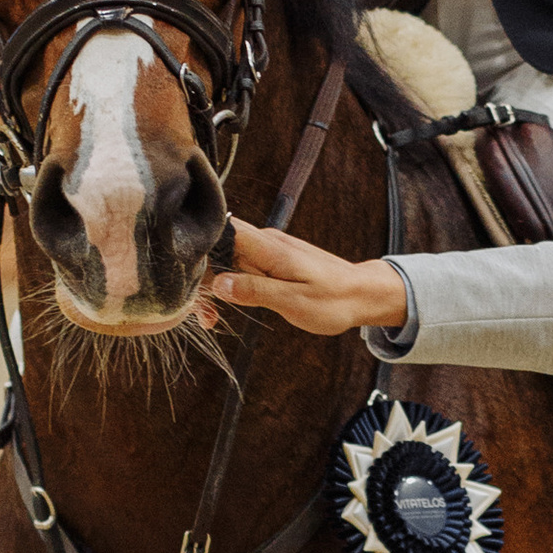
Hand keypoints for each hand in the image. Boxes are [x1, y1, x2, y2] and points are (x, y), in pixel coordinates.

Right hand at [202, 220, 406, 336]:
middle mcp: (265, 242)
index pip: (219, 233)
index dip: (198, 253)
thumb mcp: (293, 301)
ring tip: (212, 319)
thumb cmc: (334, 300)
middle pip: (217, 250)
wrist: (363, 294)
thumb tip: (219, 283)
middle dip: (203, 280)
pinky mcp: (272, 260)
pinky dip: (231, 286)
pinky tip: (227, 305)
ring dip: (215, 287)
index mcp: (268, 247)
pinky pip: (242, 267)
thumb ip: (255, 291)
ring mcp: (268, 250)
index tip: (190, 283)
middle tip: (205, 317)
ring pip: (227, 260)